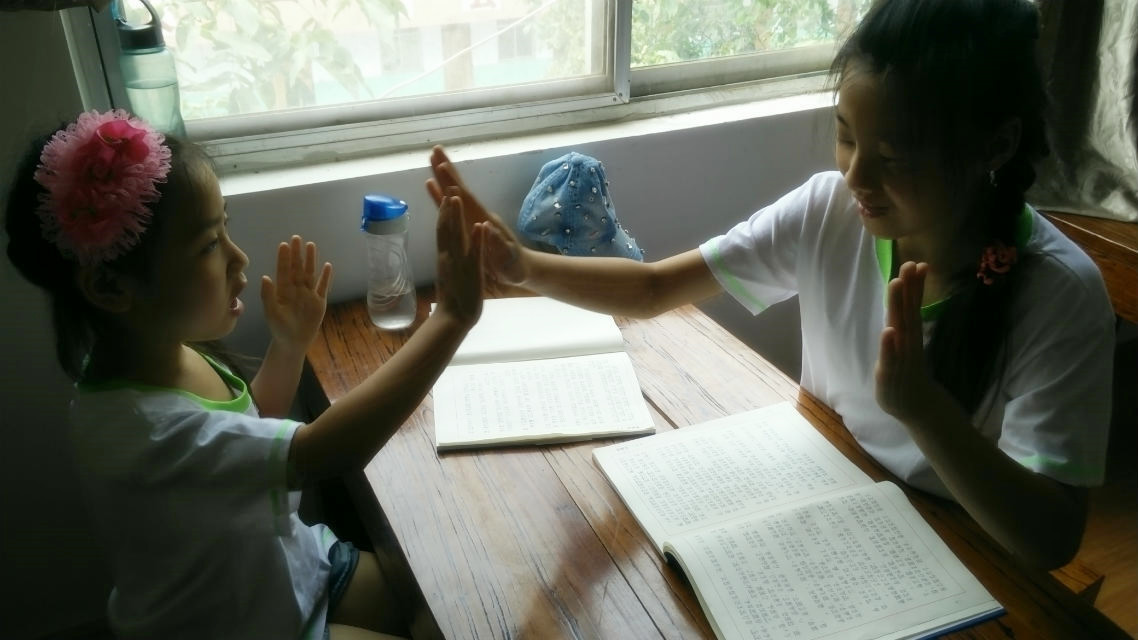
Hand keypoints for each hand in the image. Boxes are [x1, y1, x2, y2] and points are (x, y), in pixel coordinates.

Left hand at [261, 235, 333, 353]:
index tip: (284, 245)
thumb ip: (268, 295)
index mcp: (283, 291)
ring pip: (310, 274)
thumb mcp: (271, 313)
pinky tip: (328, 266)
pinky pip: (323, 287)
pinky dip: (326, 277)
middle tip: (297, 238)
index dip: (284, 258)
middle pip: (298, 268)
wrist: (293, 342)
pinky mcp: (320, 302)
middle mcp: (296, 289)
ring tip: (311, 245)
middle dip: (297, 254)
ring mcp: (309, 294)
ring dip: (311, 260)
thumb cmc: (279, 328)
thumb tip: (265, 277)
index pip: (284, 271)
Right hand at [425, 146, 526, 288]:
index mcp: (485, 220)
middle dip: (447, 171)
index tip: (442, 166)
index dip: (454, 184)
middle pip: (459, 188)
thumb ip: (497, 242)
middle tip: (435, 150)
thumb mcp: (508, 256)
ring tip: (431, 160)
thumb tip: (485, 226)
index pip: (467, 198)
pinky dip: (439, 196)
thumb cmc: (514, 265)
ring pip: (453, 194)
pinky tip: (431, 186)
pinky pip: (450, 207)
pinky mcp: (467, 223)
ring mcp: (472, 217)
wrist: (521, 268)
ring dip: (442, 178)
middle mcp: (477, 214)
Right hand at [435, 195, 482, 325]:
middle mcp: (448, 256)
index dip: (442, 208)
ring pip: (457, 235)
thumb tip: (442, 246)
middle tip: (443, 182)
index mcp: (445, 255)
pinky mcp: (472, 273)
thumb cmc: (453, 298)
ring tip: (456, 197)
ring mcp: (459, 263)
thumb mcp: (448, 273)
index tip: (441, 188)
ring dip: (457, 216)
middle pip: (445, 225)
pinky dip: (478, 239)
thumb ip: (445, 257)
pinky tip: (481, 226)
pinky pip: (475, 253)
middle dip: (445, 203)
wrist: (455, 321)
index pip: (442, 227)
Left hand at [875, 261, 938, 422]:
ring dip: (898, 306)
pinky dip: (888, 344)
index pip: (913, 306)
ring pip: (900, 328)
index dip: (915, 285)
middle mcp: (908, 343)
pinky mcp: (889, 373)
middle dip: (908, 288)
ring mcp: (900, 357)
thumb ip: (906, 324)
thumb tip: (906, 302)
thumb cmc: (908, 371)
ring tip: (896, 284)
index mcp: (910, 335)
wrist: (917, 407)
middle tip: (910, 264)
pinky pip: (889, 356)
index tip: (919, 263)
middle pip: (908, 311)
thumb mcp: (906, 345)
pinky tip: (888, 330)